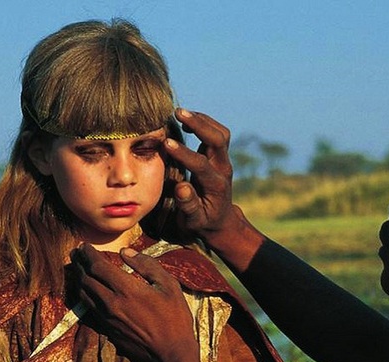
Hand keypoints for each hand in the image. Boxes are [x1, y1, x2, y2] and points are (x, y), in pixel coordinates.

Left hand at [71, 245, 197, 361]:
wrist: (170, 355)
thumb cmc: (175, 319)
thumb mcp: (169, 286)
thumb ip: (147, 265)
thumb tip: (125, 252)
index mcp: (126, 289)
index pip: (97, 266)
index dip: (88, 254)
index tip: (85, 245)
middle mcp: (111, 302)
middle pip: (85, 278)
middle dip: (79, 263)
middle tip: (76, 253)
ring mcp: (106, 318)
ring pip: (83, 294)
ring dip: (78, 278)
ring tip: (77, 268)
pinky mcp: (107, 329)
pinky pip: (88, 309)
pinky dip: (83, 295)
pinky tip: (85, 291)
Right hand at [165, 109, 238, 241]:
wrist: (220, 222)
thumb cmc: (203, 223)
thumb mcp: (194, 221)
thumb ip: (188, 205)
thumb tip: (181, 187)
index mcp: (215, 186)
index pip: (201, 164)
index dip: (184, 153)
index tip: (166, 143)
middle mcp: (222, 170)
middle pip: (218, 140)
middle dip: (199, 124)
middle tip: (177, 112)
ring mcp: (222, 162)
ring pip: (220, 133)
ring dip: (202, 120)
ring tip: (180, 113)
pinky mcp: (218, 157)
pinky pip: (216, 134)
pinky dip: (203, 123)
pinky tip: (186, 120)